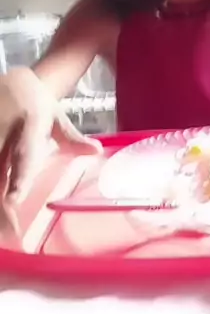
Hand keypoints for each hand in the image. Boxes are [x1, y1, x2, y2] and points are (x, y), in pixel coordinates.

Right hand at [0, 68, 100, 236]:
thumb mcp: (56, 118)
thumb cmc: (36, 103)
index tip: (13, 200)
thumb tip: (96, 151)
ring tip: (4, 233)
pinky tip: (0, 220)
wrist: (12, 79)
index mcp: (30, 124)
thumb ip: (73, 139)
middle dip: (1, 204)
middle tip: (9, 233)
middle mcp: (4, 130)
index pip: (23, 155)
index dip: (18, 178)